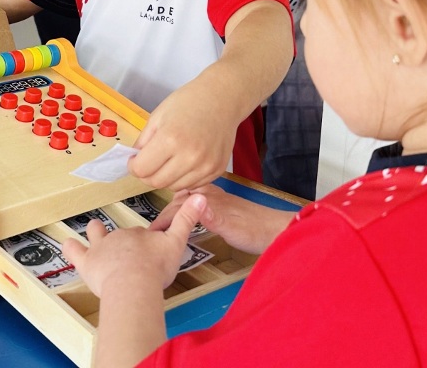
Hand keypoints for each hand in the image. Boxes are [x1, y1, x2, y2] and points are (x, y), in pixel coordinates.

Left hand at [62, 193, 207, 297]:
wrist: (133, 284)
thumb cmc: (155, 268)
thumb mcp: (176, 243)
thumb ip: (187, 220)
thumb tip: (201, 196)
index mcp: (138, 235)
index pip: (140, 235)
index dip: (144, 242)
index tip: (148, 250)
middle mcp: (119, 238)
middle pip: (119, 234)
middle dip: (120, 238)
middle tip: (123, 246)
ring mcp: (101, 250)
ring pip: (96, 235)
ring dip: (95, 233)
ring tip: (94, 229)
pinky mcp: (87, 263)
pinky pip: (75, 251)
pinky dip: (71, 248)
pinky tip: (67, 244)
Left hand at [128, 82, 235, 189]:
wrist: (221, 98)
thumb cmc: (189, 102)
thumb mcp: (158, 115)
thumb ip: (143, 141)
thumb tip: (135, 161)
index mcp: (170, 139)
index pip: (142, 170)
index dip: (133, 165)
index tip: (135, 160)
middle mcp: (189, 157)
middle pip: (156, 182)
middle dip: (147, 174)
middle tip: (149, 162)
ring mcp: (205, 166)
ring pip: (174, 187)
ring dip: (166, 177)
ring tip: (169, 159)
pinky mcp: (217, 170)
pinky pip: (192, 185)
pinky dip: (184, 178)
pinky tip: (185, 161)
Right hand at [149, 184, 294, 254]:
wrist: (277, 229)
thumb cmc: (255, 231)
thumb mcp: (233, 228)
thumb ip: (212, 217)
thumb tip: (190, 204)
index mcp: (209, 199)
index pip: (178, 206)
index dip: (162, 218)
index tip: (150, 233)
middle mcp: (210, 194)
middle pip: (180, 198)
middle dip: (165, 210)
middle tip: (152, 229)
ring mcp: (216, 198)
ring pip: (188, 196)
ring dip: (174, 206)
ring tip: (163, 220)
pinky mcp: (221, 204)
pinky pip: (196, 200)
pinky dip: (185, 204)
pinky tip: (185, 212)